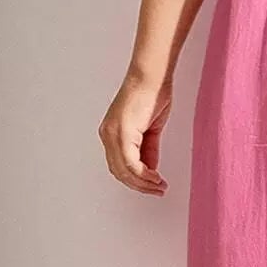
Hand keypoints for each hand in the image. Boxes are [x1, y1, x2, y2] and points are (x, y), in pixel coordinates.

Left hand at [100, 72, 171, 194]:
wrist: (152, 75)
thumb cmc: (153, 94)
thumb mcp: (150, 129)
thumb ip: (148, 149)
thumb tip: (150, 168)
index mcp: (111, 133)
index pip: (119, 165)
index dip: (135, 179)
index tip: (152, 185)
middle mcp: (107, 135)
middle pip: (120, 172)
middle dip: (139, 185)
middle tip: (157, 190)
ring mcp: (113, 134)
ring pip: (124, 170)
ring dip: (143, 183)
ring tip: (159, 186)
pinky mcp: (122, 132)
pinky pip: (131, 162)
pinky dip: (144, 174)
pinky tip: (155, 177)